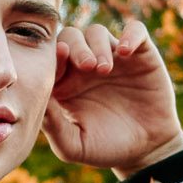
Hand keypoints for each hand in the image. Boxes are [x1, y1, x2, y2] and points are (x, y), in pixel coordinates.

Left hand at [42, 17, 182, 175]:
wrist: (144, 152)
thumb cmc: (104, 149)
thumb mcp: (72, 145)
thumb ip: (52, 124)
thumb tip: (37, 99)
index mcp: (63, 82)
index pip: (51, 57)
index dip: (52, 55)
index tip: (59, 61)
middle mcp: (85, 66)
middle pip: (71, 37)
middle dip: (75, 47)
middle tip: (86, 67)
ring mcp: (112, 57)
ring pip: (97, 32)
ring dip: (98, 45)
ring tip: (104, 69)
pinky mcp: (140, 55)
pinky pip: (135, 31)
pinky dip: (131, 35)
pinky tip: (126, 52)